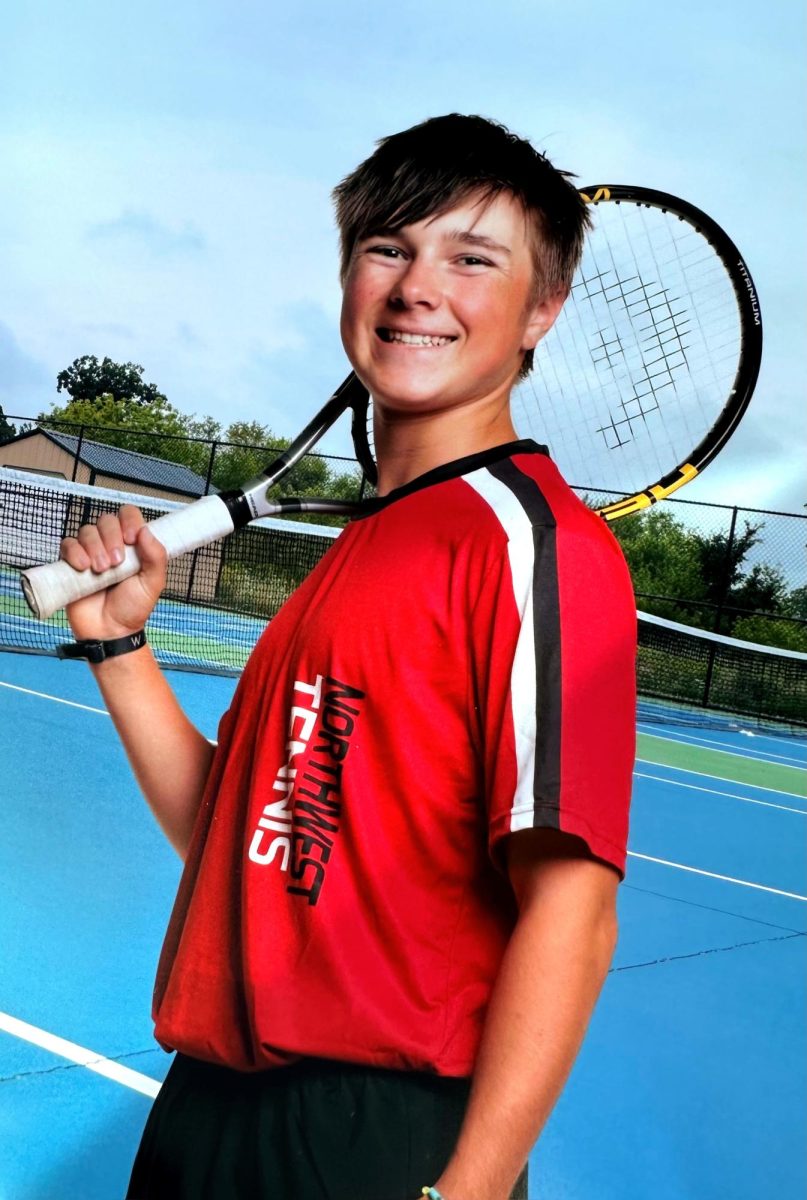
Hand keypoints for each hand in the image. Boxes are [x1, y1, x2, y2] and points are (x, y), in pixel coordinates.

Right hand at [61, 505, 167, 641]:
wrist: (110, 631)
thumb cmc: (133, 608)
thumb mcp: (153, 583)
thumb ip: (156, 556)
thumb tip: (146, 531)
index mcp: (133, 545)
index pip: (129, 515)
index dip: (129, 521)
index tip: (132, 538)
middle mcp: (111, 544)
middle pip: (106, 520)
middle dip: (111, 538)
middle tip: (116, 562)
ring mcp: (90, 553)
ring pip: (87, 531)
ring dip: (95, 547)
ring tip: (102, 570)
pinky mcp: (72, 563)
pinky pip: (68, 545)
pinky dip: (75, 552)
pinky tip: (83, 568)